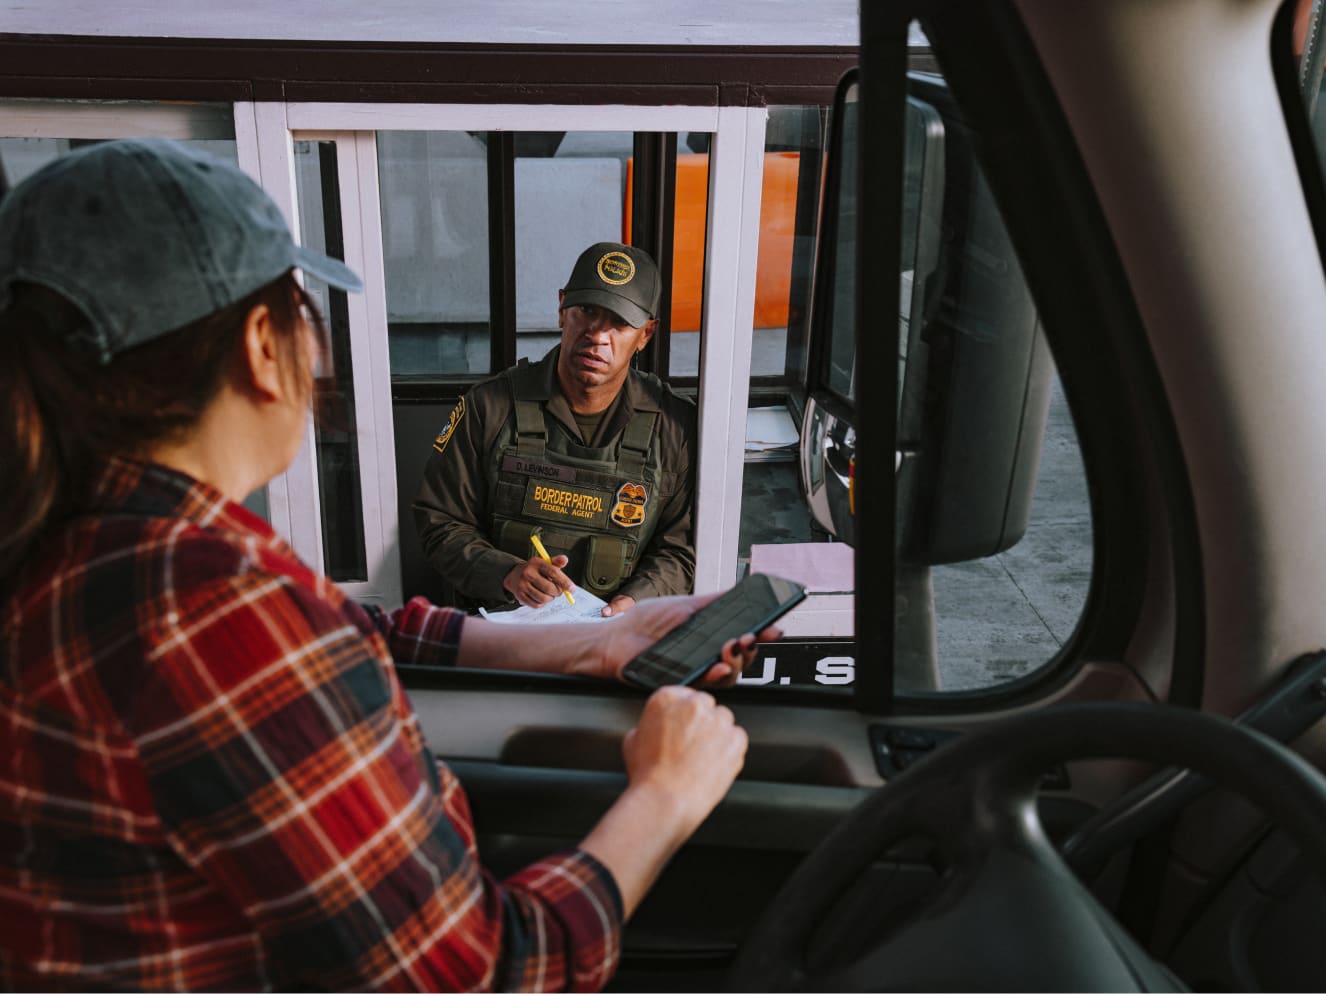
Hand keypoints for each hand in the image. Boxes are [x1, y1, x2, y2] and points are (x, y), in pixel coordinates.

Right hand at [502, 554, 572, 607]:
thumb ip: (556, 562)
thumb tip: (565, 559)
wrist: (515, 575)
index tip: (572, 589)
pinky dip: (543, 603)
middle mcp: (527, 573)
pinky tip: (542, 597)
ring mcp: (522, 585)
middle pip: (549, 588)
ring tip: (550, 594)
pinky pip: (537, 605)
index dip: (565, 582)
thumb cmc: (535, 570)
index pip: (553, 572)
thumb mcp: (545, 563)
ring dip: (551, 598)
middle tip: (560, 591)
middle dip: (558, 592)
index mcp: (536, 563)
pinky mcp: (520, 596)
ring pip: (544, 598)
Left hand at [578, 592, 782, 685]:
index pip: (742, 638)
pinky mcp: (681, 685)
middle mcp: (705, 657)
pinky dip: (714, 676)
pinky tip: (718, 666)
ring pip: (728, 676)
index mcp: (709, 637)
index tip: (776, 628)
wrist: (614, 639)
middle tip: (751, 636)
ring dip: (737, 662)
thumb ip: (713, 602)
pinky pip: (703, 686)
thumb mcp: (684, 606)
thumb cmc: (645, 623)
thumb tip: (742, 591)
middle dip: (752, 648)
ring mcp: (694, 672)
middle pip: (741, 659)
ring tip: (734, 646)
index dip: (761, 635)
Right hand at [622, 685, 747, 828]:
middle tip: (691, 744)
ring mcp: (718, 721)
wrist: (665, 800)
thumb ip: (648, 723)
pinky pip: (737, 738)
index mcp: (667, 698)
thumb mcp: (632, 740)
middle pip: (704, 705)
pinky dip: (730, 749)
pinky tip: (714, 763)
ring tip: (702, 757)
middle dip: (700, 722)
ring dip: (716, 733)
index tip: (682, 726)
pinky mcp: (735, 740)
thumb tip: (656, 726)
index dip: (682, 714)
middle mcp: (694, 704)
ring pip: (723, 719)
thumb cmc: (648, 775)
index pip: (682, 694)